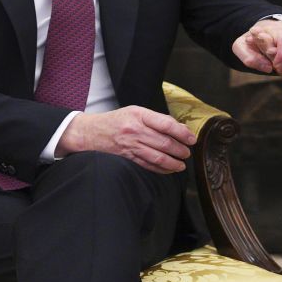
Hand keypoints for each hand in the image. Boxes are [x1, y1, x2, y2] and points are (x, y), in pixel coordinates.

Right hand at [56, 106, 196, 173]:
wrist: (90, 132)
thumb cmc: (116, 120)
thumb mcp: (136, 111)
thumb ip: (158, 119)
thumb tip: (180, 129)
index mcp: (139, 115)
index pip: (166, 124)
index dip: (182, 133)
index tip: (192, 139)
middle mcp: (135, 131)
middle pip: (164, 143)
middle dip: (181, 150)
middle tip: (188, 152)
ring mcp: (130, 145)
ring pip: (158, 157)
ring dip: (174, 162)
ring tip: (182, 164)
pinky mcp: (127, 158)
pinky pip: (148, 165)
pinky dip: (161, 169)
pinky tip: (170, 169)